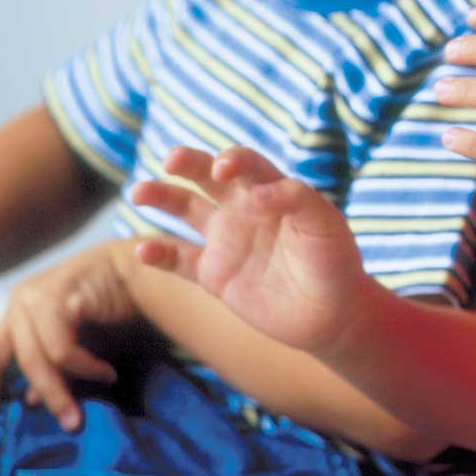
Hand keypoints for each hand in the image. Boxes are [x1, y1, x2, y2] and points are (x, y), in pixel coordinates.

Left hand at [0, 241, 139, 429]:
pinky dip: (84, 367)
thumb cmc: (108, 306)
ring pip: (31, 358)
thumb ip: (52, 368)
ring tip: (75, 417)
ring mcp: (34, 296)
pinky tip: (105, 373)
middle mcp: (19, 302)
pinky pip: (61, 348)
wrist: (139, 269)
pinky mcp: (57, 295)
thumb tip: (28, 400)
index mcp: (18, 313)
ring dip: (56, 393)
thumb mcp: (75, 343)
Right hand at [131, 147, 373, 354]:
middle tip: (173, 160)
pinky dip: (158, 254)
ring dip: (161, 196)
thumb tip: (257, 193)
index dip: (232, 160)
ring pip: (185, 209)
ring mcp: (226, 241)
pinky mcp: (214, 275)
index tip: (223, 169)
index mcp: (272, 191)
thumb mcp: (326, 225)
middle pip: (207, 176)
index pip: (246, 164)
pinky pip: (179, 260)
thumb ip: (296, 199)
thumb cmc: (335, 262)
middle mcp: (244, 209)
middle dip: (188, 163)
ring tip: (139, 192)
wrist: (332, 314)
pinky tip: (143, 250)